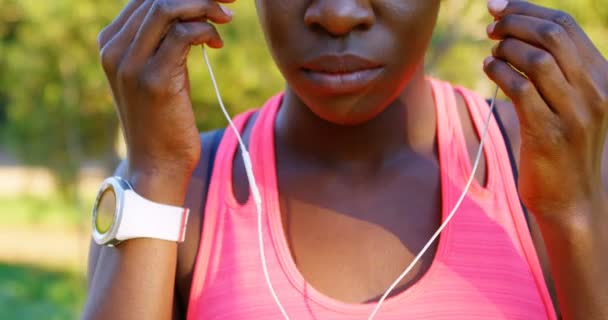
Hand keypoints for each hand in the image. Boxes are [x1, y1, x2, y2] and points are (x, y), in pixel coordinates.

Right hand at [98, 0, 233, 180]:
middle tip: (227, 2)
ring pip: (168, 9)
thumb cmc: (162, 119)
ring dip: (205, 6)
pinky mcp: (154, 79)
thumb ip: (161, 40)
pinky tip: (217, 43)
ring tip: (226, 17)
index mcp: (110, 43)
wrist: (157, 164)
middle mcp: (114, 49)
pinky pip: (184, 35)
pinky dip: (206, 30)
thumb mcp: (155, 72)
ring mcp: (131, 64)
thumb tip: (191, 9)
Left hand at [483, 0, 607, 217]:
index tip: (498, 6)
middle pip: (551, 35)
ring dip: (504, 49)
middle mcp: (596, 91)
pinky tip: (489, 69)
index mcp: (604, 77)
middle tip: (490, 27)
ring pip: (535, 58)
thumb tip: (520, 31)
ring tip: (492, 53)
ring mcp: (574, 113)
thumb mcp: (575, 103)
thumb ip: (559, 69)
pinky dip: (498, 71)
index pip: (566, 25)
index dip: (528, 9)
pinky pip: (519, 88)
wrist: (573, 199)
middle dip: (513, 23)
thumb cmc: (566, 147)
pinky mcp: (548, 133)